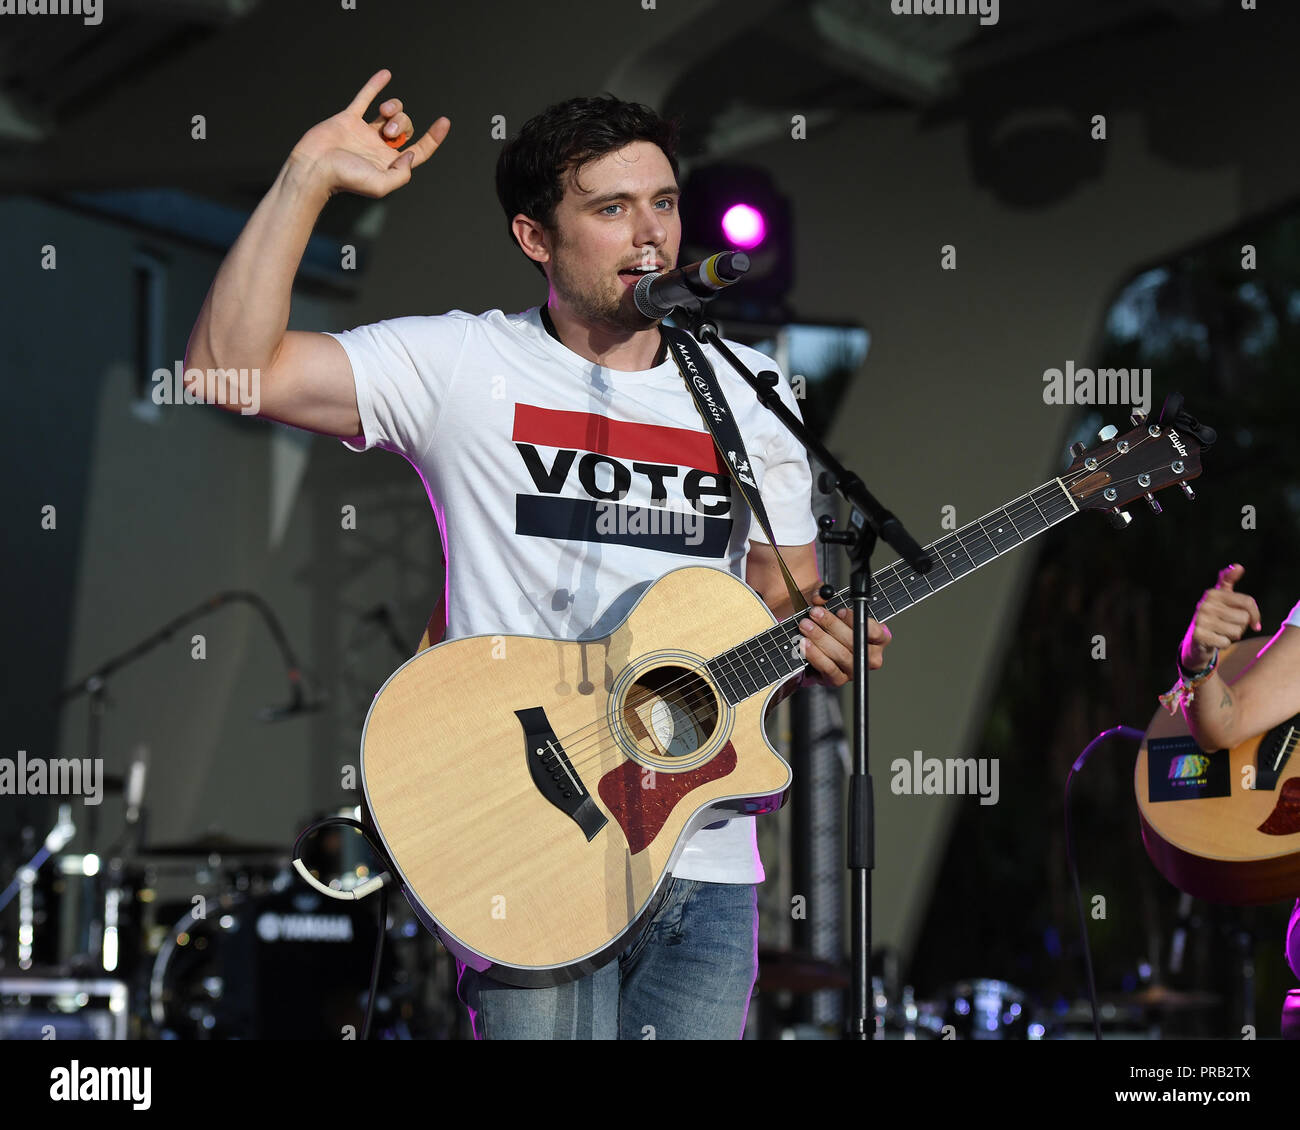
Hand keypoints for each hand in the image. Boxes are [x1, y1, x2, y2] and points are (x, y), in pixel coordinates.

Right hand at [289, 69, 449, 199]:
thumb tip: (410, 154)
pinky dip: (375, 86)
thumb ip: (402, 174)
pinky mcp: (349, 119)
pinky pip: (365, 98)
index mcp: (390, 163)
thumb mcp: (382, 185)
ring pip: (390, 112)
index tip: (444, 122)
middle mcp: (380, 147)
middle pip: (406, 128)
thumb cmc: (346, 179)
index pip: (419, 150)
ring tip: (384, 113)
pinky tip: (387, 74)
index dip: (433, 138)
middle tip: (388, 132)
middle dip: (403, 123)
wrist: (314, 167)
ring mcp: (364, 132)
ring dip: (393, 108)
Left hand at [796, 598, 891, 688]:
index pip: (875, 631)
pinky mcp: (839, 680)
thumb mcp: (829, 605)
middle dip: (832, 625)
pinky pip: (829, 669)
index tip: (840, 611)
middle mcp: (871, 656)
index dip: (856, 621)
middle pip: (855, 642)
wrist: (817, 645)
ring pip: (841, 655)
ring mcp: (855, 669)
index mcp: (879, 638)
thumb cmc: (830, 625)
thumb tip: (819, 596)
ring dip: (821, 638)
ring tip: (806, 626)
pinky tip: (805, 644)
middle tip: (815, 613)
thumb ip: (825, 596)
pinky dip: (816, 655)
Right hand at [1179, 563, 1261, 670]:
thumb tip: (1238, 566)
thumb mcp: (1221, 597)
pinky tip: (1215, 640)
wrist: (1196, 639)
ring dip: (1232, 636)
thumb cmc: (1215, 616)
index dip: (1255, 615)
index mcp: (1212, 593)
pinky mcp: (1198, 635)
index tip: (1255, 622)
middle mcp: (1204, 604)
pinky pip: (1226, 642)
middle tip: (1228, 626)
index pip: (1247, 602)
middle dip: (1240, 626)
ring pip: (1236, 631)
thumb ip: (1228, 580)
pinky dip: (1223, 644)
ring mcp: (1200, 619)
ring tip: (1221, 632)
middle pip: (1243, 618)